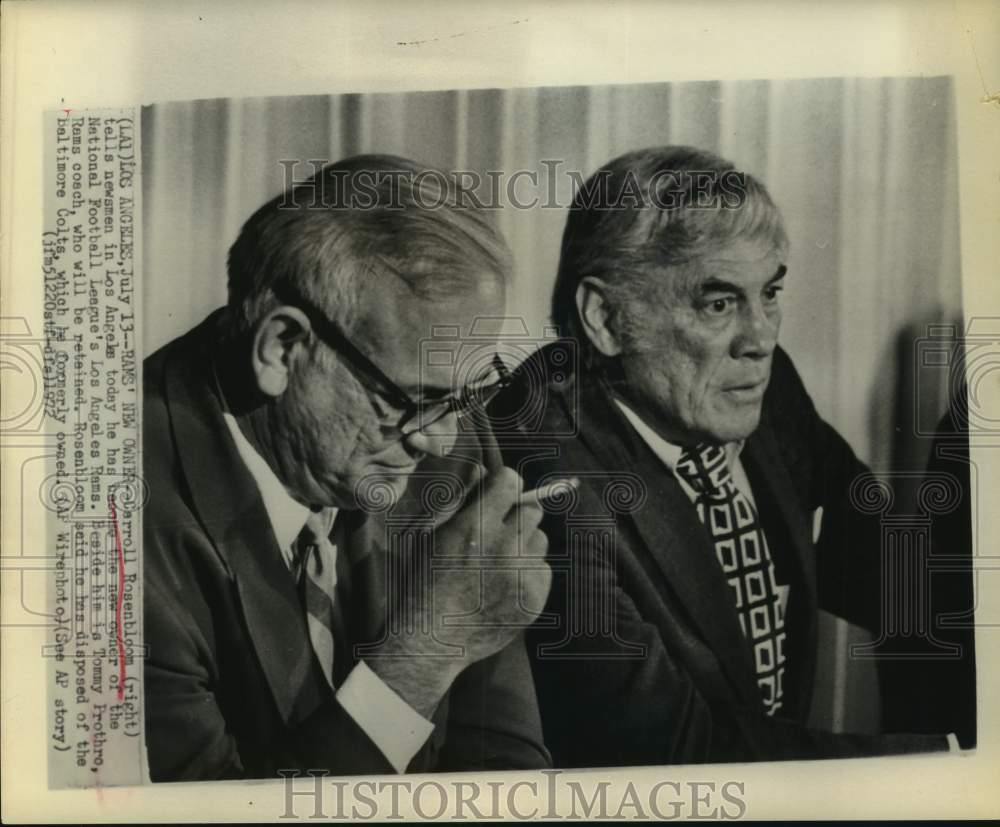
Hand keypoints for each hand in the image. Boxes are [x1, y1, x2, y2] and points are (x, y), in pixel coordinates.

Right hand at [366, 420, 551, 717]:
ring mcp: (522, 574)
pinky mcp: (535, 597)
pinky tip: (502, 586)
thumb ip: (461, 499)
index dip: (505, 485)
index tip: (500, 493)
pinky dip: (527, 573)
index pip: (510, 482)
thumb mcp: (431, 535)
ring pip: (540, 539)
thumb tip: (482, 467)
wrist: (432, 641)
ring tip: (496, 563)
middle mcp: (504, 546)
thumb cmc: (424, 582)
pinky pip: (542, 568)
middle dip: (516, 514)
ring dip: (524, 544)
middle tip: (497, 531)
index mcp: (474, 526)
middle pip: (532, 509)